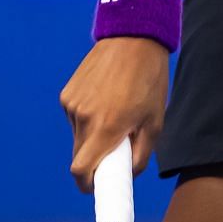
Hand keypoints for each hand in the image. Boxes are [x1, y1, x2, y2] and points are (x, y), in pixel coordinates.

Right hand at [61, 36, 170, 192]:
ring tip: (114, 112)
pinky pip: (74, 117)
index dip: (87, 183)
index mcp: (106, 127)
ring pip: (78, 135)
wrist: (132, 37)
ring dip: (92, 134)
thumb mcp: (155, 120)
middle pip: (80, 155)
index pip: (81, 170)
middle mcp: (84, 117)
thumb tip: (129, 171)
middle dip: (95, 158)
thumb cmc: (148, 79)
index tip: (97, 184)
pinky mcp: (67, 93)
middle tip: (115, 145)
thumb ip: (141, 154)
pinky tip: (104, 98)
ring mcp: (72, 104)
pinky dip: (87, 117)